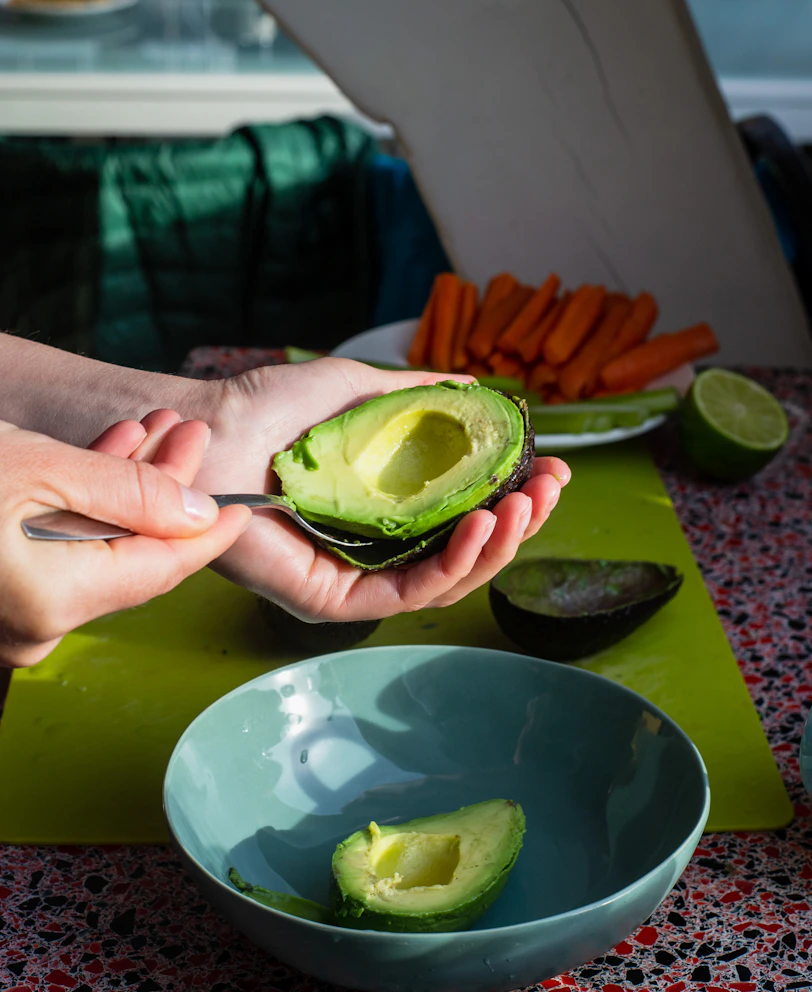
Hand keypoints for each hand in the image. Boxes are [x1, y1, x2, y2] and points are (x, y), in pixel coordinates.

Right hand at [0, 415, 250, 666]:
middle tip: (190, 436)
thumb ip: (129, 493)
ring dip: (126, 489)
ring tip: (152, 432)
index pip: (162, 570)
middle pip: (133, 555)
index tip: (243, 509)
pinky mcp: (2, 594)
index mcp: (56, 602)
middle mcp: (38, 626)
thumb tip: (197, 513)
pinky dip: (83, 507)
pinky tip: (106, 457)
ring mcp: (16, 616)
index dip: (208, 536)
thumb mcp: (43, 469)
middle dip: (165, 490)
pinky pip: (60, 553)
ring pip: (98, 549)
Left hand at [193, 358, 569, 621]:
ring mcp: (355, 578)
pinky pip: (406, 593)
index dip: (513, 496)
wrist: (211, 428)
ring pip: (446, 579)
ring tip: (525, 505)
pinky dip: (453, 564)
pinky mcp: (332, 601)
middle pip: (465, 552)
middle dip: (519, 522)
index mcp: (385, 509)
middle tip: (551, 488)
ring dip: (498, 544)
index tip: (552, 468)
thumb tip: (476, 390)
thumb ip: (418, 398)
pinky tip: (482, 526)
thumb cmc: (270, 408)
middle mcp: (374, 549)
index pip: (463, 514)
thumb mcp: (359, 390)